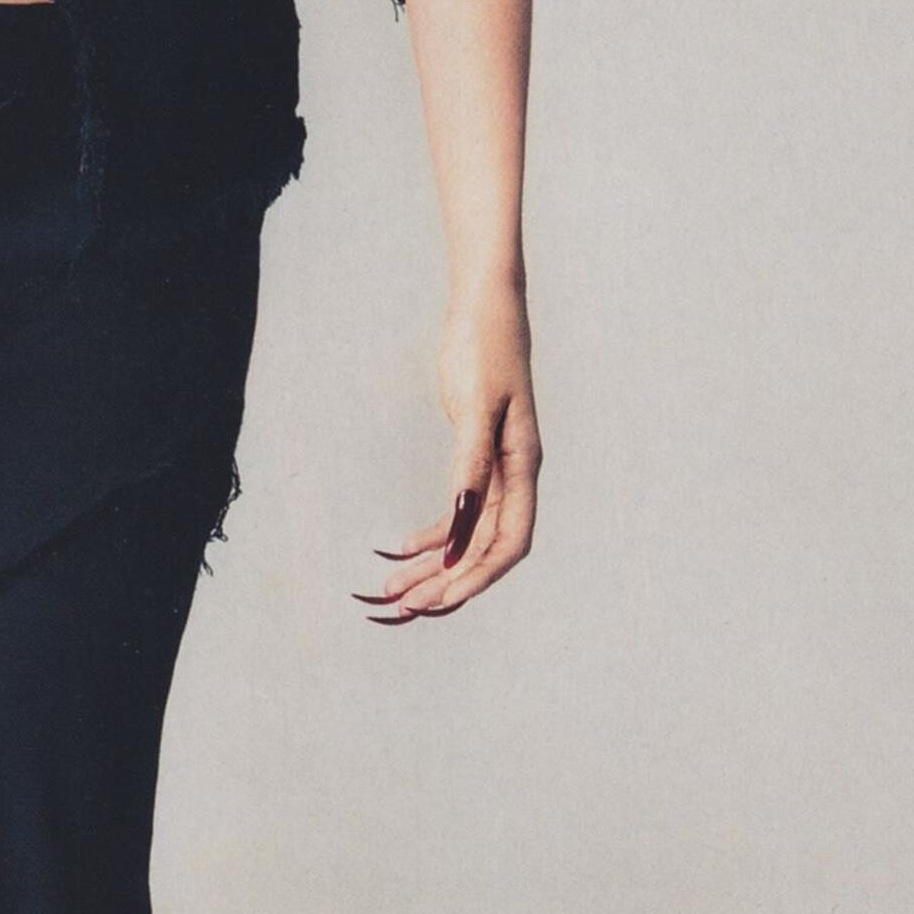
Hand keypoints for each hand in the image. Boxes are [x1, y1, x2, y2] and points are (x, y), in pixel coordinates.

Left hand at [355, 281, 540, 622]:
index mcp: (522, 466)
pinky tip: (397, 549)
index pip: (508, 542)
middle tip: (401, 607)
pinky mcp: (475, 459)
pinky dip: (429, 535)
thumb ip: (469, 461)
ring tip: (391, 590)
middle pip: (483, 549)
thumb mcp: (475, 403)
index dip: (477, 576)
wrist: (483, 307)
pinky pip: (456, 513)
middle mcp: (513, 476)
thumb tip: (462, 516)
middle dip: (446, 582)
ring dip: (432, 566)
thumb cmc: (483, 347)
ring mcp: (495, 469)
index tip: (440, 600)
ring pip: (466, 537)